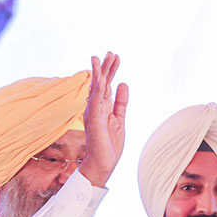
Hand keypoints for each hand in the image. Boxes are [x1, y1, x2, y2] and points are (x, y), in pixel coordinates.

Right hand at [79, 51, 128, 187]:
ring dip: (99, 73)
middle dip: (106, 67)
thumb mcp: (120, 119)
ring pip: (96, 89)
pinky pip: (95, 102)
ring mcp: (93, 113)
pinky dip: (98, 90)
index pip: (106, 84)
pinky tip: (102, 79)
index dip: (111, 70)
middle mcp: (95, 107)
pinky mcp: (93, 120)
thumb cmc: (109, 144)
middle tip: (111, 53)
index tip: (116, 56)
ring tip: (102, 58)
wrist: (103, 163)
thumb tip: (123, 83)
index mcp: (103, 107)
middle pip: (100, 83)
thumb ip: (121, 102)